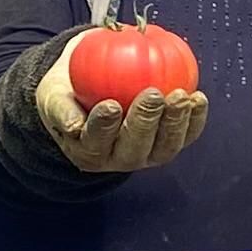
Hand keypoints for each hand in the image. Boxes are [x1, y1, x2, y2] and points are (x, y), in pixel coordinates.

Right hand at [36, 40, 209, 173]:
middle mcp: (117, 159)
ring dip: (176, 123)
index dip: (104, 127)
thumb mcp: (53, 96)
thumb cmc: (70, 91)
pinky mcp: (167, 145)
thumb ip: (60, 107)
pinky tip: (198, 97)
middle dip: (145, 123)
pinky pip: (185, 136)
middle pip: (133, 148)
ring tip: (181, 95)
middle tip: (152, 93)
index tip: (110, 105)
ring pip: (163, 147)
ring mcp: (145, 155)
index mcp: (87, 151)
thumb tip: (72, 125)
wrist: (91, 92)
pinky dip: (194, 119)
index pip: (95, 142)